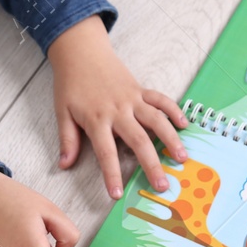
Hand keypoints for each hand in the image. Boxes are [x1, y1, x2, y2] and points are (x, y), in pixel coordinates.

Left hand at [47, 15, 189, 200]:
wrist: (81, 52)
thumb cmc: (70, 84)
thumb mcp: (62, 112)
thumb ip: (67, 139)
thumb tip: (64, 165)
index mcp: (96, 120)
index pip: (106, 153)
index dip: (111, 175)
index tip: (117, 194)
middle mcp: (118, 111)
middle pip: (138, 141)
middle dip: (152, 165)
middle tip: (163, 185)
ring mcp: (132, 99)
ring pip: (156, 120)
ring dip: (171, 139)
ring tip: (182, 158)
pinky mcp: (140, 89)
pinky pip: (161, 99)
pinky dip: (173, 110)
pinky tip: (184, 124)